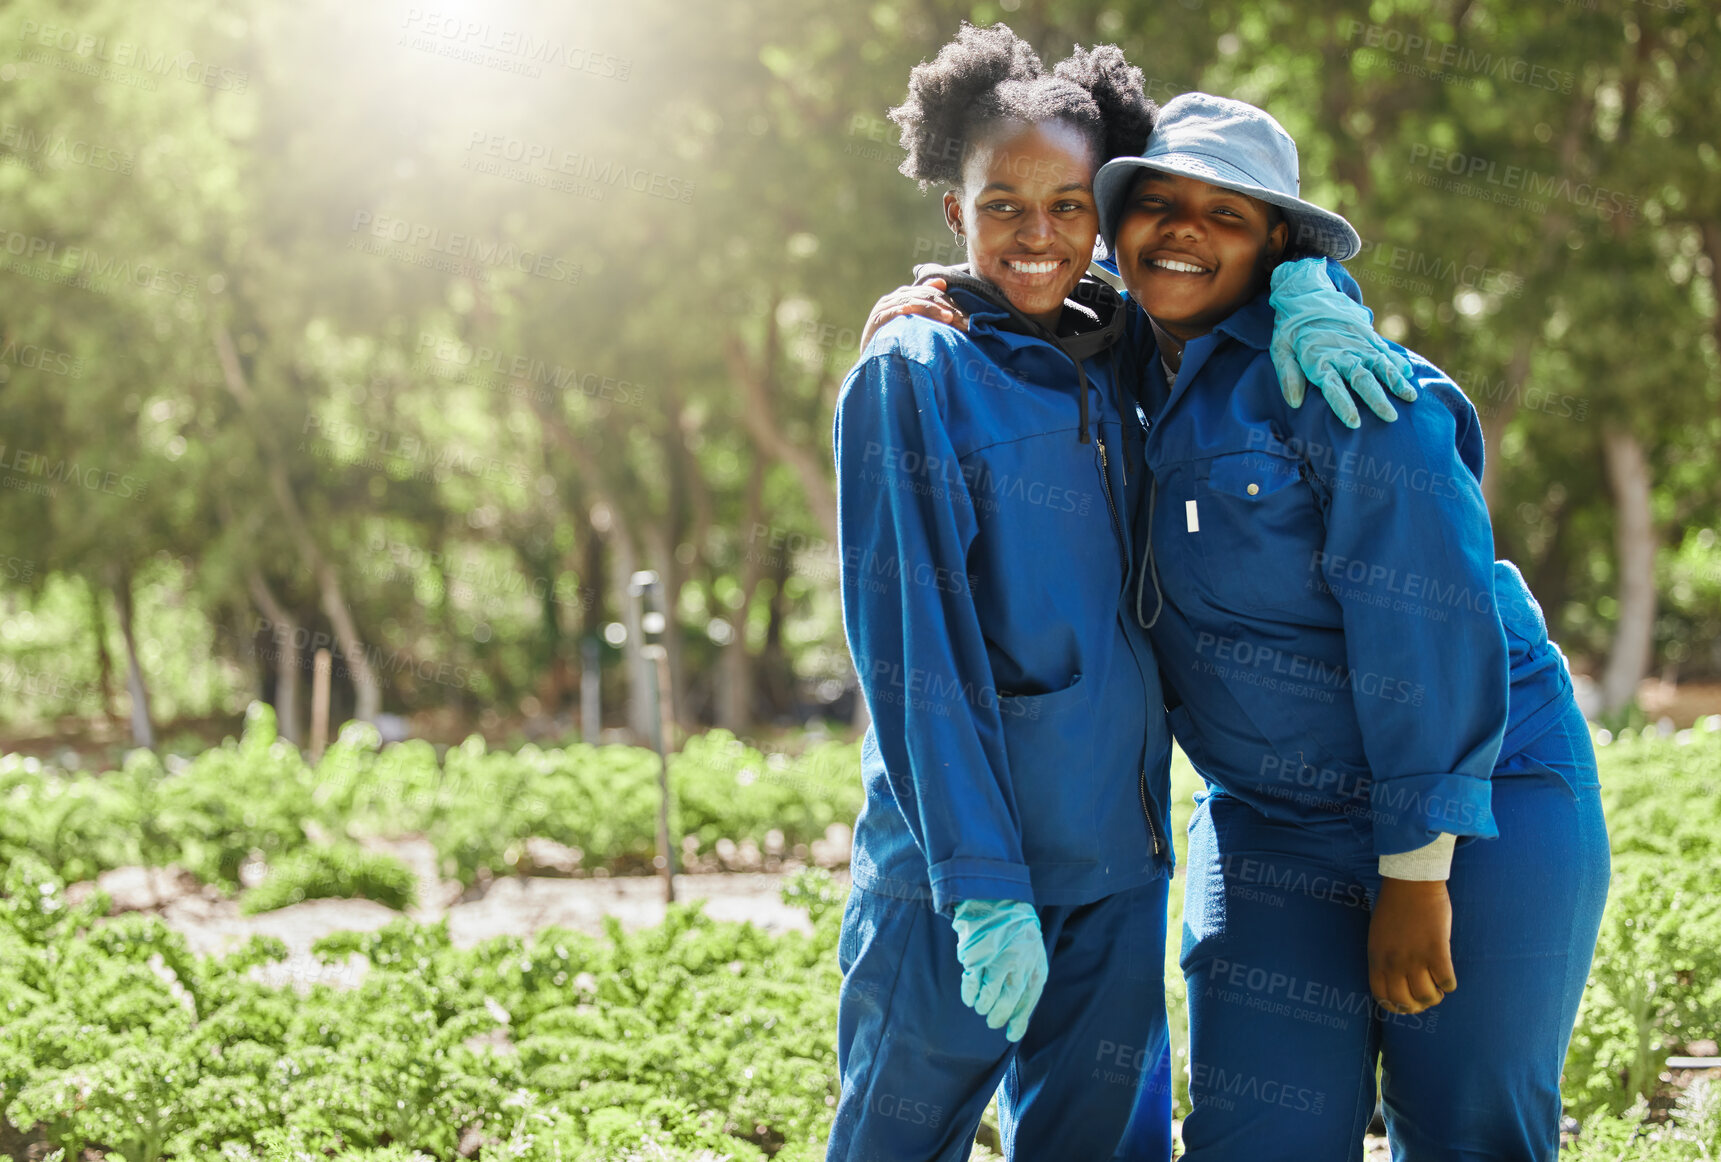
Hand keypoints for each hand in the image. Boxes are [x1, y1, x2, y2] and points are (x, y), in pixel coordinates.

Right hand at [859, 278, 968, 350]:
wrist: (870, 366)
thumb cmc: (894, 349)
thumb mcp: (914, 329)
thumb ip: (926, 309)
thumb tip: (943, 285)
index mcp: (903, 297)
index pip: (931, 292)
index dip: (951, 302)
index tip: (970, 318)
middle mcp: (892, 299)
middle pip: (925, 295)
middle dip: (947, 306)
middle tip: (966, 321)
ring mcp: (884, 307)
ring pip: (914, 300)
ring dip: (935, 308)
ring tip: (952, 318)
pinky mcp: (877, 318)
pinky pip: (899, 310)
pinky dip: (917, 311)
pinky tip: (933, 318)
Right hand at [951, 898, 1047, 1041]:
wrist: (996, 898)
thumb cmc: (1015, 931)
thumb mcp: (1032, 952)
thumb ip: (1027, 979)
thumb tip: (1018, 1015)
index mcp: (1035, 962)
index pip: (1030, 999)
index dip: (1020, 1020)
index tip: (1011, 1035)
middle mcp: (1019, 962)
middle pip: (1009, 1000)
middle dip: (999, 1016)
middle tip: (991, 1021)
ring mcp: (997, 958)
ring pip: (989, 995)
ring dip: (983, 1006)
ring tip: (981, 1006)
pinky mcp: (977, 954)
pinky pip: (972, 983)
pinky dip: (970, 994)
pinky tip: (969, 998)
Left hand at [1268, 258, 1418, 428]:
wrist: (1305, 292)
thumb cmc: (1290, 328)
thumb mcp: (1279, 349)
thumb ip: (1287, 375)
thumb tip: (1294, 402)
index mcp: (1318, 359)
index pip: (1332, 387)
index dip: (1343, 404)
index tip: (1354, 422)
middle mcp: (1341, 352)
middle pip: (1362, 378)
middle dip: (1377, 399)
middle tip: (1391, 417)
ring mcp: (1357, 342)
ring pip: (1380, 364)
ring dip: (1395, 382)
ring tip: (1410, 398)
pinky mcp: (1366, 334)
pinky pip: (1384, 349)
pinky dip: (1396, 361)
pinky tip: (1407, 374)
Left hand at [1368, 877, 1456, 1014]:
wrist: (1411, 882)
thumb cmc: (1394, 906)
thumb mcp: (1378, 936)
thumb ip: (1383, 958)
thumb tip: (1395, 981)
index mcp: (1376, 958)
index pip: (1382, 997)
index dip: (1396, 1006)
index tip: (1407, 1005)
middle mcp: (1394, 962)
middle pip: (1405, 1002)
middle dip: (1418, 1006)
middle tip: (1426, 997)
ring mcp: (1415, 958)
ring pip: (1427, 996)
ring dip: (1435, 996)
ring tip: (1438, 986)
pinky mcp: (1436, 951)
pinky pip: (1446, 982)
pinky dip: (1449, 984)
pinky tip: (1447, 974)